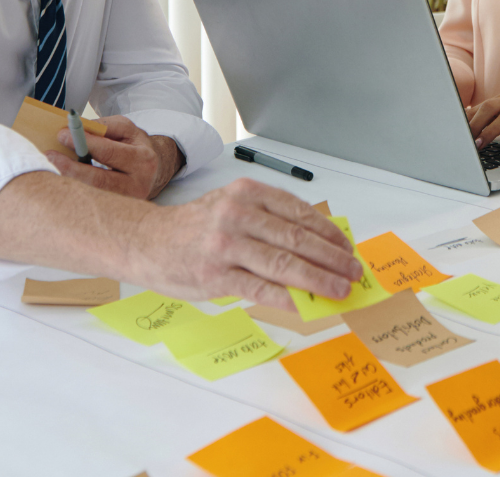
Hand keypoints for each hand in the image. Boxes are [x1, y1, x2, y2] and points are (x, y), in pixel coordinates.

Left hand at [51, 116, 183, 199]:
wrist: (154, 170)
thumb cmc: (135, 146)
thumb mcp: (126, 129)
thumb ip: (104, 126)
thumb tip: (76, 131)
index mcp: (143, 160)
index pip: (108, 152)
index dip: (83, 143)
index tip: (62, 135)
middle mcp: (138, 184)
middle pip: (98, 180)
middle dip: (70, 167)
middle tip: (50, 155)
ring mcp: (128, 203)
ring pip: (92, 194)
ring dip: (69, 181)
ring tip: (52, 167)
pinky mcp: (117, 212)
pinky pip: (92, 201)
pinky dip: (75, 191)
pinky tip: (63, 181)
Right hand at [126, 178, 361, 308]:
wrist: (146, 242)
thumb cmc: (194, 227)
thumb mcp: (231, 207)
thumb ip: (268, 220)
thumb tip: (316, 245)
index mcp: (247, 193)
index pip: (299, 212)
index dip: (329, 233)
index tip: (347, 248)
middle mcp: (238, 214)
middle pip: (298, 239)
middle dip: (332, 258)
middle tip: (352, 272)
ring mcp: (227, 246)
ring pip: (284, 264)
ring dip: (319, 280)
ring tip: (339, 290)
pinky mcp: (216, 276)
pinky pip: (262, 289)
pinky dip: (289, 299)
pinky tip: (306, 306)